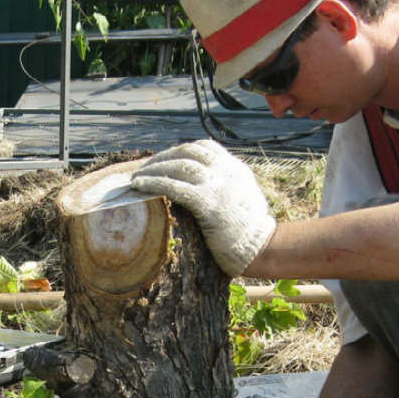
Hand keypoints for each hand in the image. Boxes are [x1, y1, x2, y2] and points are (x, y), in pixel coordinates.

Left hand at [130, 140, 275, 276]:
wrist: (261, 249)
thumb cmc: (250, 232)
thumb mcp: (244, 198)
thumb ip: (228, 185)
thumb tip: (204, 185)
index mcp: (235, 169)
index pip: (205, 148)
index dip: (181, 150)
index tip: (165, 159)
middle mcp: (227, 172)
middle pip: (188, 153)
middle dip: (163, 158)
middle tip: (144, 168)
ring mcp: (218, 186)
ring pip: (180, 166)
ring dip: (154, 169)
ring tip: (137, 177)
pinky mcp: (208, 204)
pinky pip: (175, 187)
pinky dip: (155, 183)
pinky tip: (140, 186)